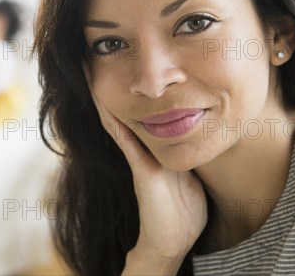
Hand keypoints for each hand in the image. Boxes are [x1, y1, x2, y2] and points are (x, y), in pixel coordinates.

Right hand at [83, 64, 207, 273]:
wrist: (174, 239)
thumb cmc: (185, 208)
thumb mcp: (190, 170)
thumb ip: (190, 150)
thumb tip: (202, 129)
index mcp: (155, 145)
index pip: (141, 109)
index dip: (133, 86)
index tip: (127, 59)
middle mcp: (142, 147)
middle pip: (124, 108)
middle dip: (114, 82)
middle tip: (98, 55)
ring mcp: (139, 157)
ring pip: (118, 119)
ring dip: (105, 96)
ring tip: (92, 68)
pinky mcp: (141, 170)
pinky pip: (125, 141)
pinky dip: (115, 122)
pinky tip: (106, 103)